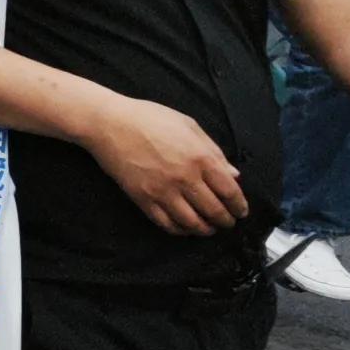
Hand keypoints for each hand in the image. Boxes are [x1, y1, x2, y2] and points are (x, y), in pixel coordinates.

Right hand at [85, 94, 244, 233]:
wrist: (109, 123)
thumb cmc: (150, 118)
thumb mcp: (189, 125)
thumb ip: (213, 151)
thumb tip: (233, 175)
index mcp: (200, 157)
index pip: (230, 192)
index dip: (239, 206)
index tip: (240, 211)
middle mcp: (185, 178)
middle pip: (214, 211)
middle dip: (225, 221)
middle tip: (227, 223)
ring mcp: (163, 191)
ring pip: (192, 222)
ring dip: (205, 230)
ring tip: (208, 229)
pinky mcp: (143, 199)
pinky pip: (166, 223)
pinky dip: (179, 230)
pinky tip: (184, 228)